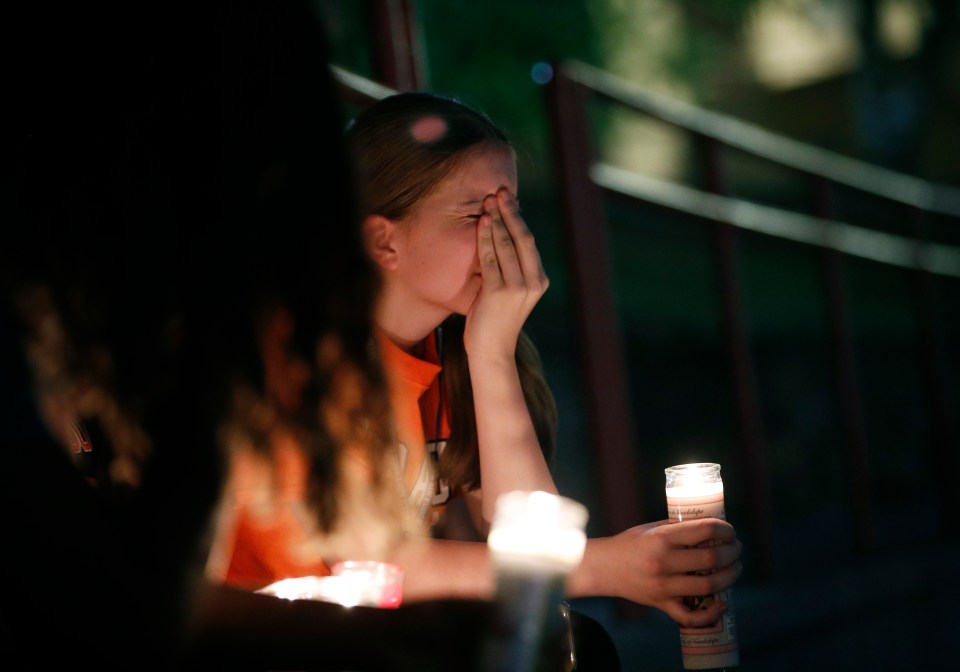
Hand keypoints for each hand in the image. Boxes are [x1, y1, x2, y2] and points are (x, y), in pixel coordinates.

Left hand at [465, 187, 548, 357]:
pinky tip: (481, 223)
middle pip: (522, 238)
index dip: (517, 219)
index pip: (528, 242)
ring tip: (488, 201)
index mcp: (539, 280)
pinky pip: (491, 258)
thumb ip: (510, 269)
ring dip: (497, 220)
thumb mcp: (510, 292)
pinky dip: (486, 238)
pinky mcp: (499, 293)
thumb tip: (502, 237)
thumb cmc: (495, 320)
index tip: (508, 200)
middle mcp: (533, 282)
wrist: (491, 351)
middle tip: (500, 191)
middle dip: (510, 212)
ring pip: (507, 245)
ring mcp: (518, 288)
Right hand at [581, 518, 741, 627]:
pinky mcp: (662, 604)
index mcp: (662, 538)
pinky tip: (722, 604)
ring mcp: (664, 586)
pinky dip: (711, 614)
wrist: (604, 567)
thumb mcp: (652, 529)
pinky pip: (691, 616)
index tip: (730, 531)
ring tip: (735, 568)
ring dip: (730, 577)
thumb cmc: (630, 544)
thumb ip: (679, 530)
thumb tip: (711, 530)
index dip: (725, 530)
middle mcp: (664, 562)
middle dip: (732, 552)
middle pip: (711, 559)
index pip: (705, 530)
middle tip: (736, 549)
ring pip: (709, 586)